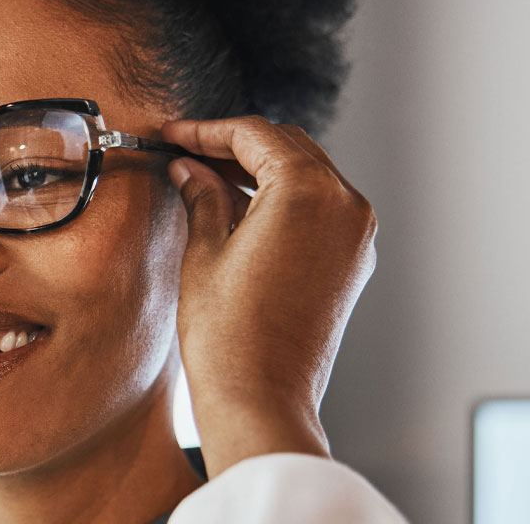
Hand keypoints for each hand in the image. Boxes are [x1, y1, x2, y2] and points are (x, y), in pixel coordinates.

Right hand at [160, 117, 377, 475]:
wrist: (262, 399)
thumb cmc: (229, 335)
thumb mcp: (204, 252)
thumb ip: (203, 196)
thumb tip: (189, 168)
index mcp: (308, 191)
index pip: (253, 135)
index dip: (205, 130)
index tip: (173, 134)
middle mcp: (344, 204)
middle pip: (287, 146)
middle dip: (235, 145)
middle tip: (186, 152)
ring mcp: (356, 233)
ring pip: (308, 172)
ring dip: (261, 168)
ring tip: (208, 178)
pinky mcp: (354, 260)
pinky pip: (321, 206)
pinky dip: (284, 197)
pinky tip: (242, 208)